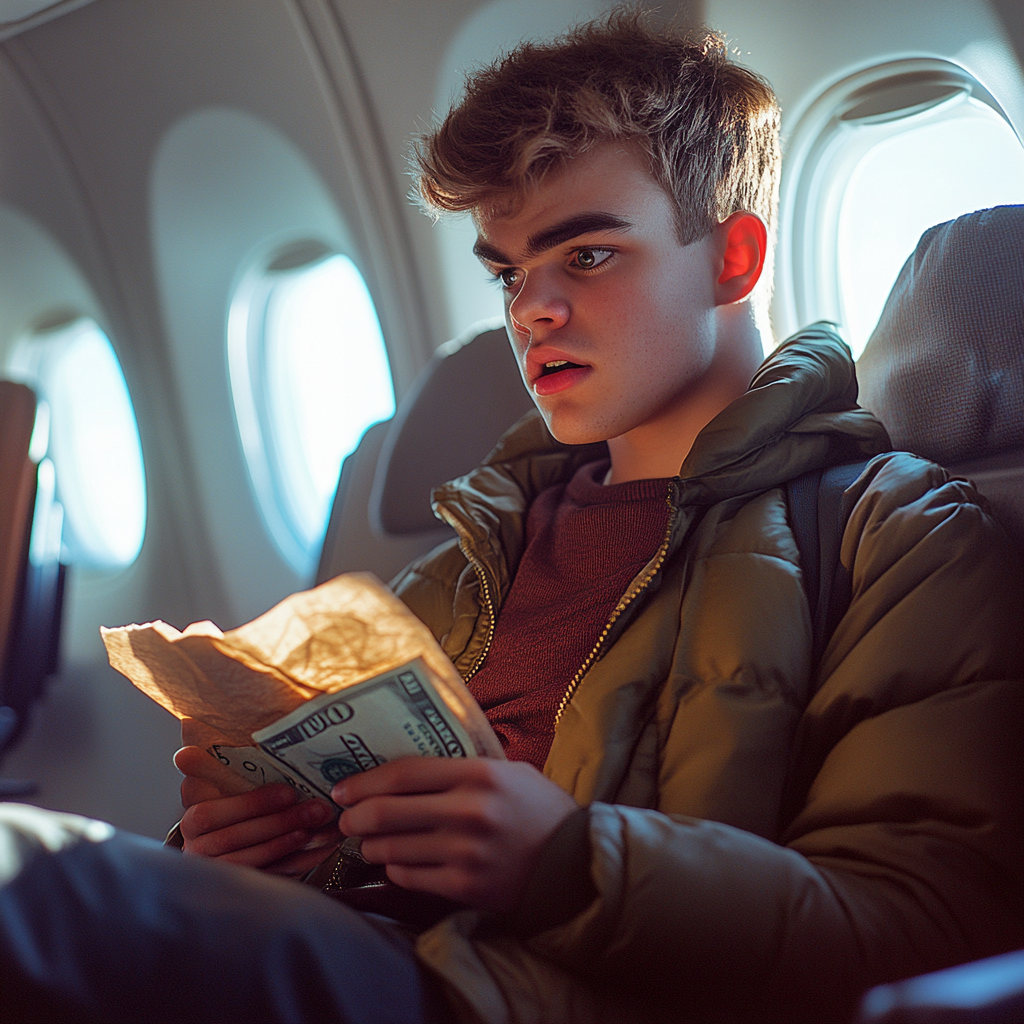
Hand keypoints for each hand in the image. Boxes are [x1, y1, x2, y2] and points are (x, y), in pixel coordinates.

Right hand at [175, 745, 337, 875]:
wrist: (231, 840)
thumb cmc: (230, 804)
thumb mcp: (218, 783)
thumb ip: (205, 767)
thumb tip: (183, 754)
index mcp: (193, 822)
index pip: (212, 814)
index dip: (251, 804)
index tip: (288, 791)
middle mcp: (199, 850)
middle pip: (236, 839)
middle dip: (280, 822)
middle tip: (315, 808)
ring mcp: (219, 872)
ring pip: (252, 862)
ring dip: (289, 843)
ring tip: (317, 827)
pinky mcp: (243, 888)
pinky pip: (272, 877)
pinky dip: (300, 861)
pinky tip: (321, 847)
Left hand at [333, 757, 577, 912]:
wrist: (576, 863)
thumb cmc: (538, 810)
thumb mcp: (508, 771)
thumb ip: (462, 766)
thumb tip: (408, 768)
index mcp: (477, 774)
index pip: (403, 773)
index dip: (364, 781)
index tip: (344, 788)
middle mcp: (468, 811)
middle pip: (386, 811)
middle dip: (354, 817)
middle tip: (345, 819)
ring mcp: (465, 852)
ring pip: (391, 847)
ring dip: (371, 846)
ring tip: (369, 842)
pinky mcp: (465, 886)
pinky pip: (409, 877)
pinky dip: (395, 869)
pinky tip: (398, 863)